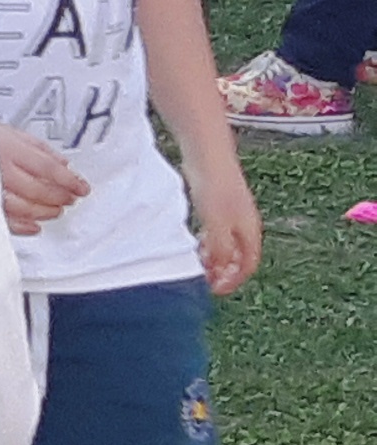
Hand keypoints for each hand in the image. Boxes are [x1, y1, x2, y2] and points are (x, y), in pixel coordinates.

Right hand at [0, 121, 90, 236]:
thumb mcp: (5, 130)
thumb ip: (36, 147)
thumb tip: (61, 163)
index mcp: (8, 148)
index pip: (48, 168)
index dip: (69, 180)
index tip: (81, 187)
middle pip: (39, 189)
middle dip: (60, 196)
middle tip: (70, 199)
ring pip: (25, 207)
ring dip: (45, 211)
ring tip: (56, 211)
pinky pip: (4, 220)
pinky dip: (23, 226)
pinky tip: (34, 227)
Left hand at [194, 161, 264, 294]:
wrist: (208, 155)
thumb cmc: (214, 188)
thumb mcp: (215, 224)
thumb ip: (220, 248)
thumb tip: (221, 269)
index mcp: (249, 231)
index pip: (248, 264)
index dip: (234, 280)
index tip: (215, 289)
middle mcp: (245, 224)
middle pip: (239, 255)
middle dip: (224, 270)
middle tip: (205, 279)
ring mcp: (233, 213)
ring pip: (228, 243)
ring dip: (216, 257)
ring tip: (198, 262)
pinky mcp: (220, 203)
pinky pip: (219, 231)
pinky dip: (210, 241)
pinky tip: (196, 241)